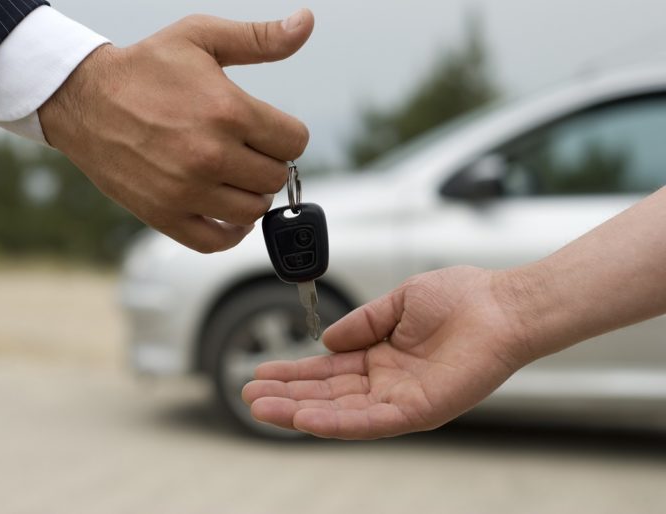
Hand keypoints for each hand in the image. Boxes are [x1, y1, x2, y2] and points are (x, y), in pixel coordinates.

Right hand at [39, 10, 313, 252]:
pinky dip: (229, 232)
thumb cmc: (144, 68)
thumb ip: (260, 37)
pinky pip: (216, 242)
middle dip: (268, 162)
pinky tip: (226, 212)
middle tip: (247, 150)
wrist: (83, 99)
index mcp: (228, 111)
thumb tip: (305, 22)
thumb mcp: (201, 38)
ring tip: (234, 175)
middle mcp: (211, 156)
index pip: (294, 141)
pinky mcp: (165, 215)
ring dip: (251, 194)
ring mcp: (187, 190)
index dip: (286, 134)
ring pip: (252, 211)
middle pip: (277, 177)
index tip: (267, 130)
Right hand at [242, 266, 531, 438]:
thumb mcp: (397, 301)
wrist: (502, 304)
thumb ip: (361, 323)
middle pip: (327, 394)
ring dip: (299, 411)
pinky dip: (335, 422)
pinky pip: (371, 421)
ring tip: (262, 408)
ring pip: (341, 412)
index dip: (294, 372)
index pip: (328, 370)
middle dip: (287, 395)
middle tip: (249, 394)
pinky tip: (304, 418)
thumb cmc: (462, 297)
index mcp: (381, 355)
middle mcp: (387, 382)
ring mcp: (402, 399)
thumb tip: (326, 341)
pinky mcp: (419, 411)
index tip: (261, 372)